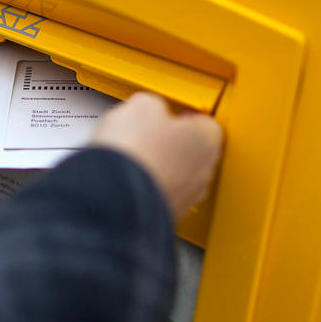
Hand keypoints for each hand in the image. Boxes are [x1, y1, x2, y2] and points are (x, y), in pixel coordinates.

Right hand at [89, 92, 222, 219]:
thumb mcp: (142, 106)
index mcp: (206, 140)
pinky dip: (144, 187)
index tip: (170, 114)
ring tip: (131, 157)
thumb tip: (149, 110)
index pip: (206, 123)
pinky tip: (125, 178)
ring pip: (175, 176)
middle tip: (147, 134)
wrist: (114, 197)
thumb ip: (153, 105)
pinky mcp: (164, 216)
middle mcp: (202, 173)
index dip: (184, 116)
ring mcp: (185, 199)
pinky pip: (157, 195)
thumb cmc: (135, 152)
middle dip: (171, 143)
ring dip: (157, 167)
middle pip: (192, 152)